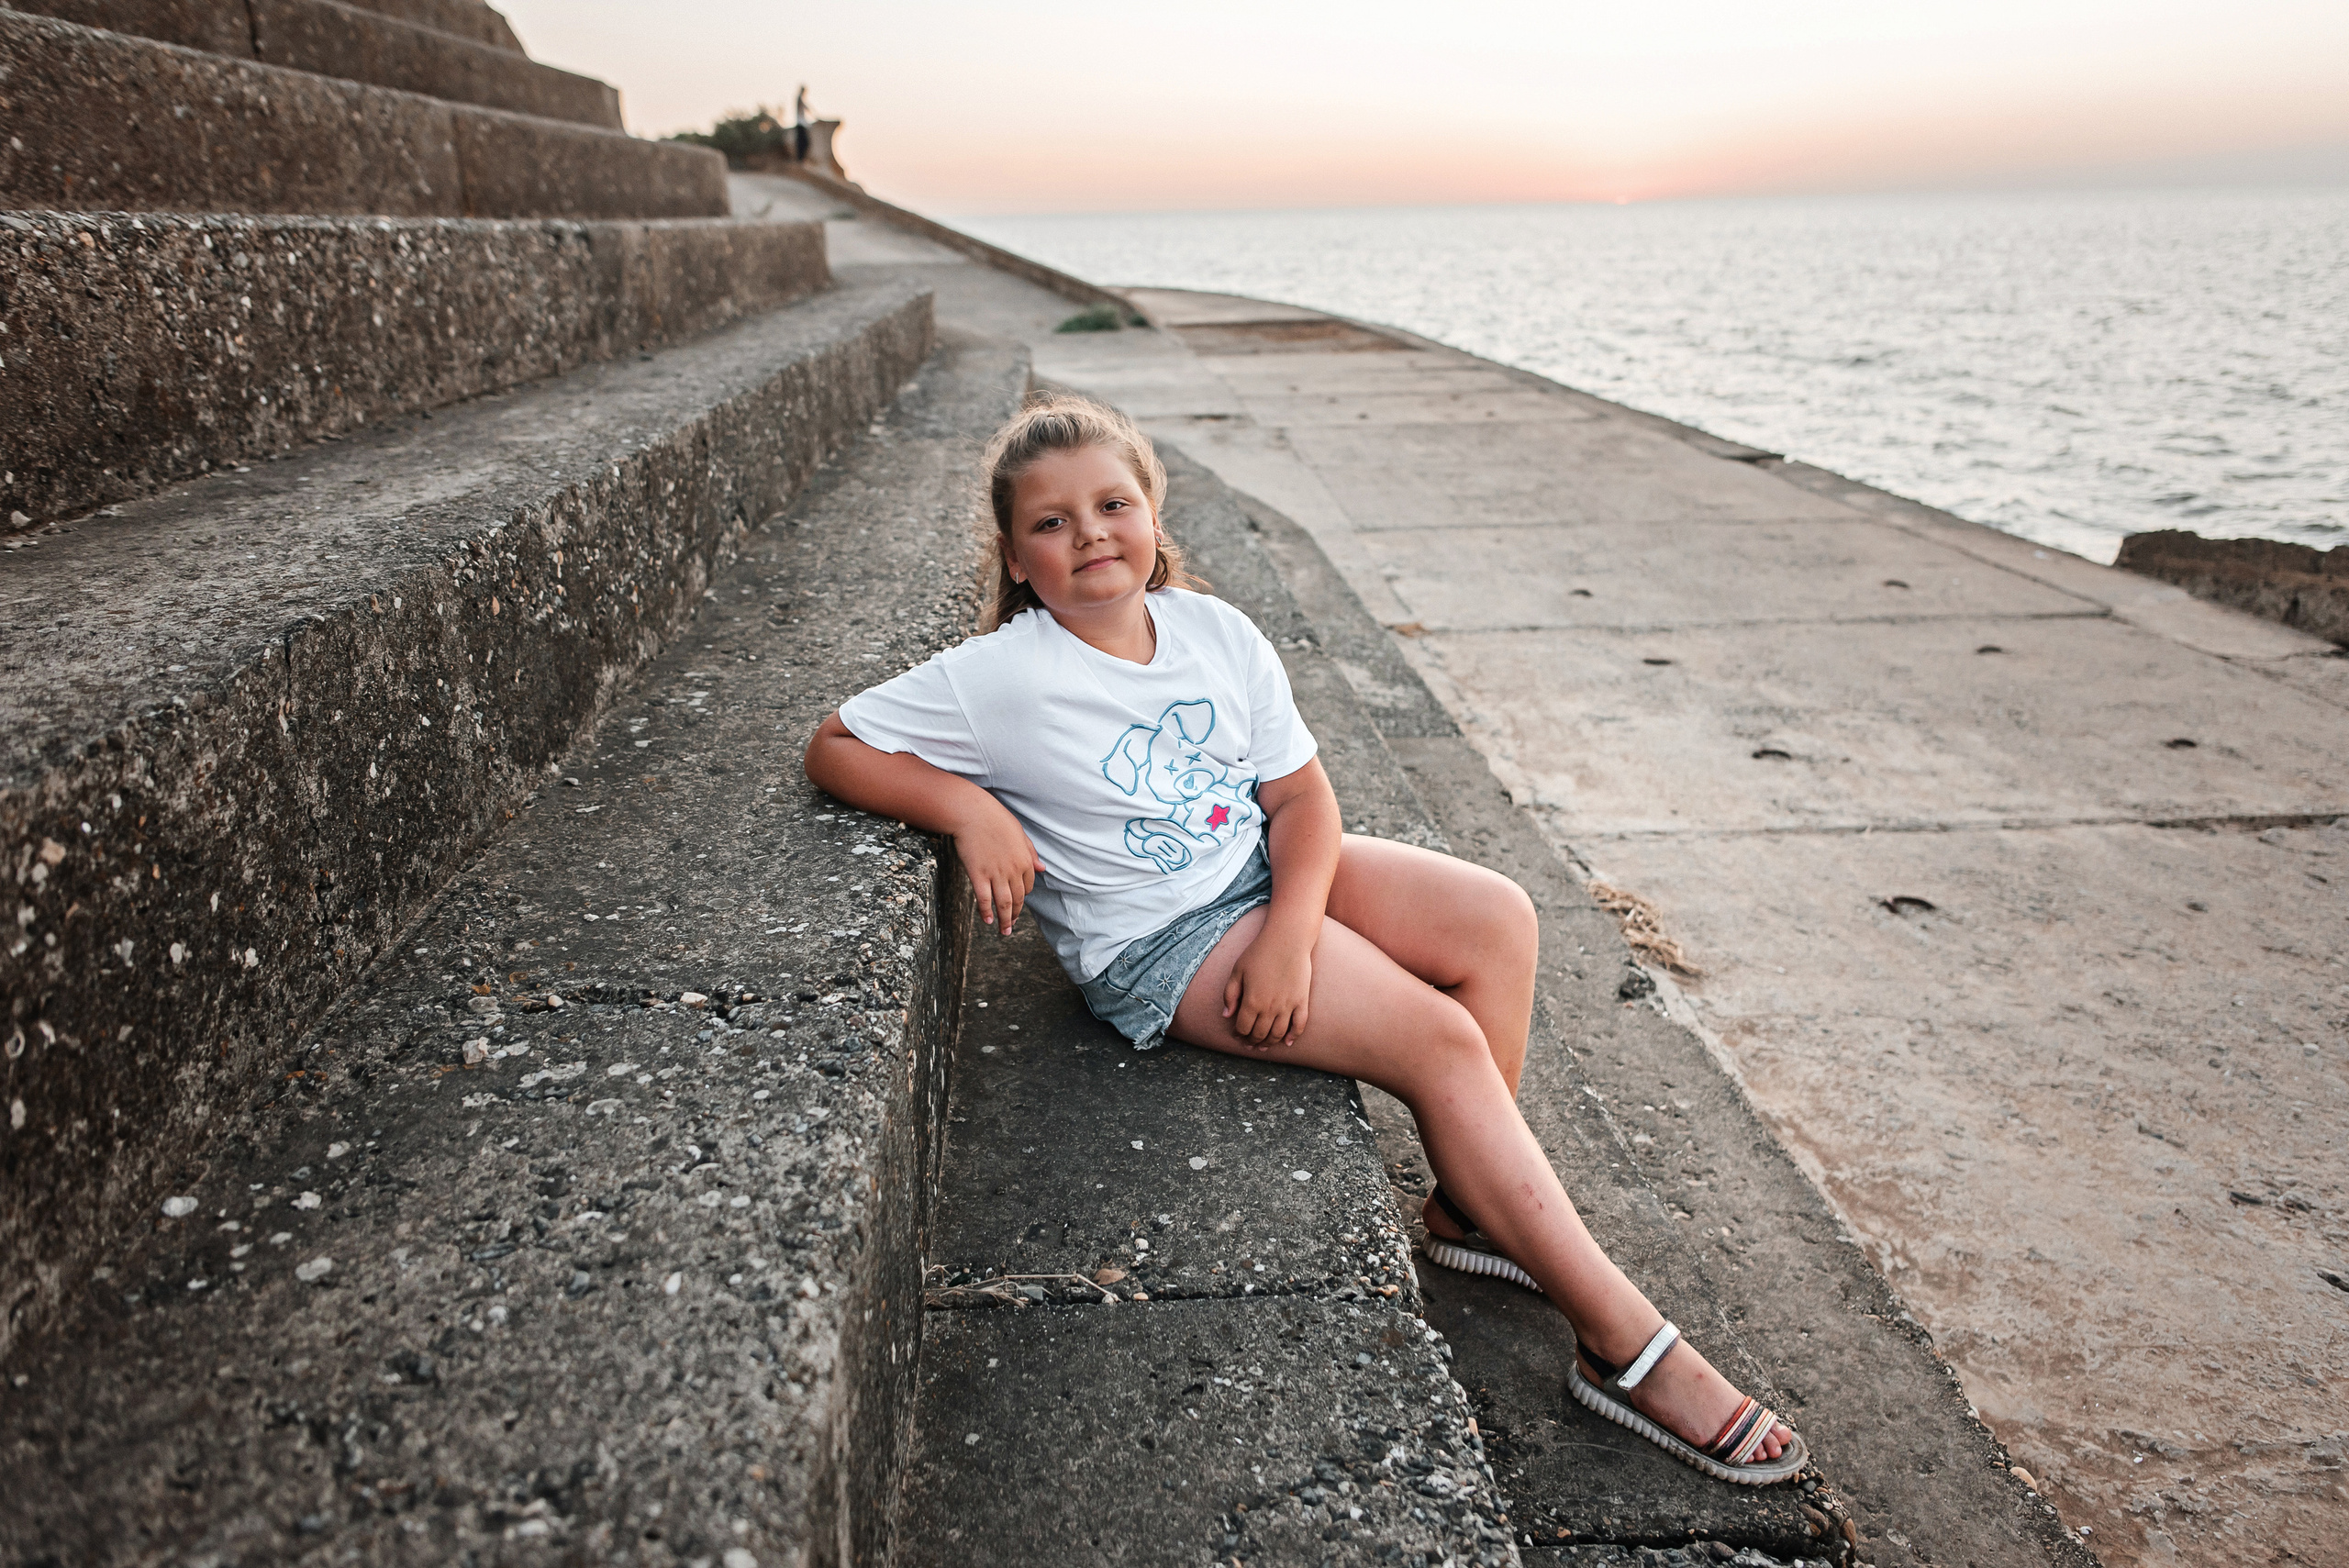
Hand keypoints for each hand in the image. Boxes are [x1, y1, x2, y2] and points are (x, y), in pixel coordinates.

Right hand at [949, 795, 1044, 936]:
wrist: (972, 813)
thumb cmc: (994, 819)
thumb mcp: (1019, 833)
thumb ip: (1031, 852)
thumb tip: (1042, 868)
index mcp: (1025, 860)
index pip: (1028, 886)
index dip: (1023, 897)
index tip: (1017, 904)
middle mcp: (1013, 870)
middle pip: (1017, 899)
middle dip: (1015, 915)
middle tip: (1011, 927)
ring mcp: (995, 873)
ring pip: (1003, 903)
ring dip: (1004, 920)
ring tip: (1004, 931)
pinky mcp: (978, 875)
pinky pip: (984, 899)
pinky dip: (986, 912)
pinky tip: (987, 921)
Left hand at [1223, 931, 1312, 1048]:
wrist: (1287, 940)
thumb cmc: (1259, 952)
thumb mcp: (1237, 970)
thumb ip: (1230, 994)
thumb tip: (1227, 1016)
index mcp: (1252, 1001)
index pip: (1243, 1028)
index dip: (1239, 1035)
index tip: (1237, 1035)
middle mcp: (1270, 1008)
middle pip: (1259, 1034)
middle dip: (1252, 1042)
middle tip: (1249, 1043)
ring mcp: (1288, 1006)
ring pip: (1278, 1034)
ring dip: (1269, 1043)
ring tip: (1264, 1046)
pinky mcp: (1302, 1001)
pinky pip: (1299, 1025)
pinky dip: (1294, 1037)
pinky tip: (1287, 1042)